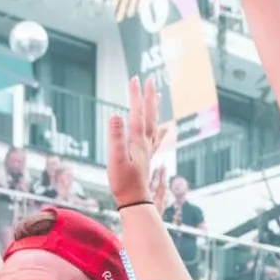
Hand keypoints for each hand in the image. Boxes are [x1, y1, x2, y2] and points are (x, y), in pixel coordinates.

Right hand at [106, 75, 166, 205]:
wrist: (135, 201)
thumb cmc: (123, 182)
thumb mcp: (115, 159)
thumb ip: (116, 137)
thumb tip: (115, 115)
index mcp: (137, 141)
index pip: (137, 112)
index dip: (135, 95)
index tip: (134, 79)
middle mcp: (145, 143)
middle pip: (149, 114)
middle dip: (148, 96)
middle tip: (150, 79)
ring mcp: (147, 150)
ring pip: (153, 123)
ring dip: (155, 108)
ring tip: (158, 95)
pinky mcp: (147, 157)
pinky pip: (155, 138)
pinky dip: (159, 129)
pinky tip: (164, 128)